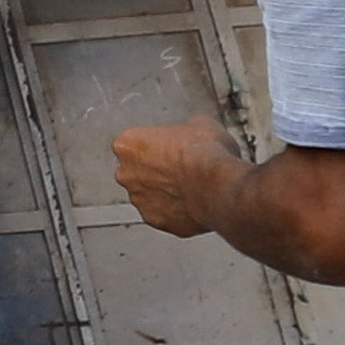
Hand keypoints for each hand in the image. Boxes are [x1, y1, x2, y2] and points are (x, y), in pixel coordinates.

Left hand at [110, 122, 238, 239]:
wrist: (219, 185)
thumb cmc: (206, 152)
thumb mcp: (198, 124)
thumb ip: (181, 130)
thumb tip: (190, 134)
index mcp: (127, 144)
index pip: (134, 144)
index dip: (156, 146)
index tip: (172, 149)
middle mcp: (125, 174)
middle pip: (137, 172)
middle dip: (156, 172)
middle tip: (181, 170)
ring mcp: (139, 200)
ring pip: (149, 196)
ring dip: (165, 193)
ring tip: (191, 188)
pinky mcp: (155, 221)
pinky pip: (164, 215)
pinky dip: (176, 212)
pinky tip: (194, 204)